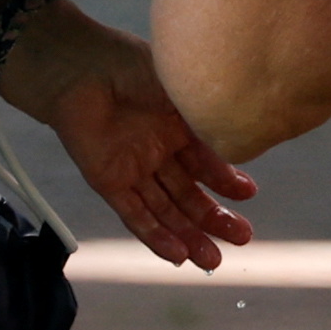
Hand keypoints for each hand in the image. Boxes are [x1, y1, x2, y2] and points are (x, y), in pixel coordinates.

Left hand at [32, 19, 263, 269]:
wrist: (82, 68)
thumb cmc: (133, 68)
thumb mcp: (183, 94)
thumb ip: (208, 123)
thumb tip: (238, 146)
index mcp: (178, 126)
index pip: (207, 163)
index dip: (227, 181)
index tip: (248, 193)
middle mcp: (158, 151)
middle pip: (189, 195)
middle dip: (215, 219)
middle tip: (242, 237)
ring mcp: (133, 168)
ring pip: (165, 211)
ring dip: (188, 236)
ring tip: (213, 261)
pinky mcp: (108, 181)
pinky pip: (134, 215)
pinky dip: (155, 236)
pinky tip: (178, 255)